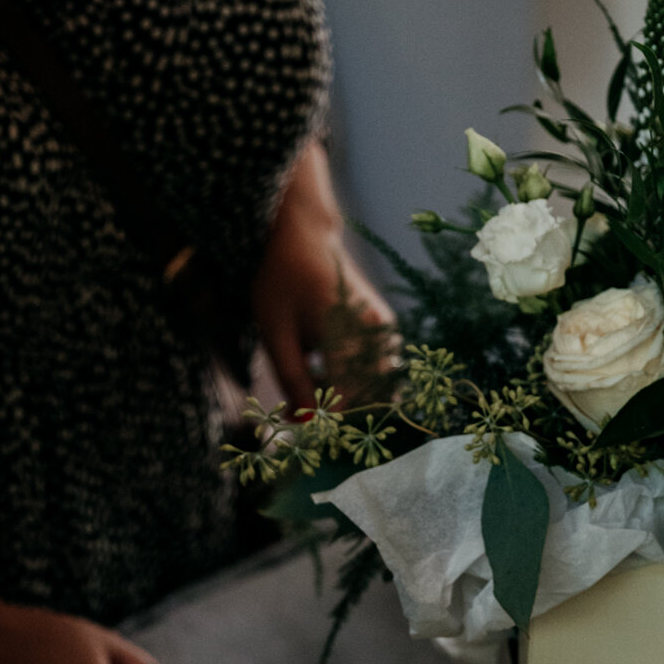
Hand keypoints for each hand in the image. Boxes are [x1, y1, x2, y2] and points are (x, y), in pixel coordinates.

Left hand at [253, 139, 395, 410]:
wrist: (303, 236)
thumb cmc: (281, 281)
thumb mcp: (276, 335)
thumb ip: (293, 382)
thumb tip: (306, 425)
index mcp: (350, 335)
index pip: (348, 401)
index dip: (323, 422)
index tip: (296, 426)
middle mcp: (378, 335)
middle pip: (366, 400)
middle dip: (335, 413)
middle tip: (298, 410)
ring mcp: (386, 331)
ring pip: (374, 388)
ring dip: (343, 397)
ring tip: (307, 381)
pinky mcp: (385, 329)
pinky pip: (375, 370)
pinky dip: (351, 379)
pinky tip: (321, 367)